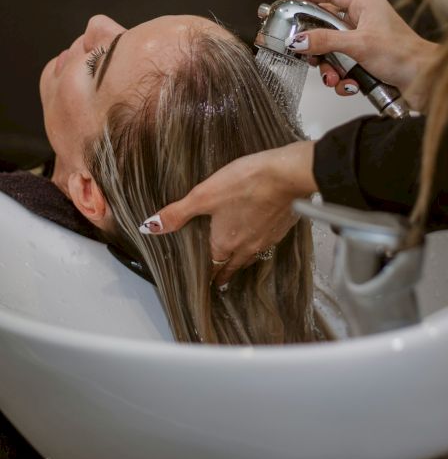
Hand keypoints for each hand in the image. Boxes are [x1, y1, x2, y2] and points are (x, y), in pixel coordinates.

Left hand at [139, 141, 317, 285]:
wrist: (287, 176)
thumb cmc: (245, 183)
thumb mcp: (204, 195)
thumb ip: (177, 213)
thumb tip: (149, 227)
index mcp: (224, 243)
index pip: (214, 268)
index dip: (208, 276)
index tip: (205, 282)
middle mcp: (246, 247)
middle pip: (233, 266)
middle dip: (224, 273)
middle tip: (219, 279)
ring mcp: (267, 239)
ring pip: (251, 257)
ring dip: (242, 261)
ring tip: (236, 261)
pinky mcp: (281, 229)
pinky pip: (267, 243)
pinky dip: (259, 243)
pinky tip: (259, 234)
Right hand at [279, 0, 438, 110]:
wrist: (425, 82)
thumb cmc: (404, 56)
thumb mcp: (359, 45)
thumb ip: (326, 41)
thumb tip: (299, 40)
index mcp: (365, 6)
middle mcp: (364, 22)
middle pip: (326, 27)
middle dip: (316, 46)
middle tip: (306, 53)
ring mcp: (365, 43)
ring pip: (332, 52)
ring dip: (329, 69)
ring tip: (334, 78)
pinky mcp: (366, 63)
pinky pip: (343, 69)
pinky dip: (343, 80)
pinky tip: (350, 86)